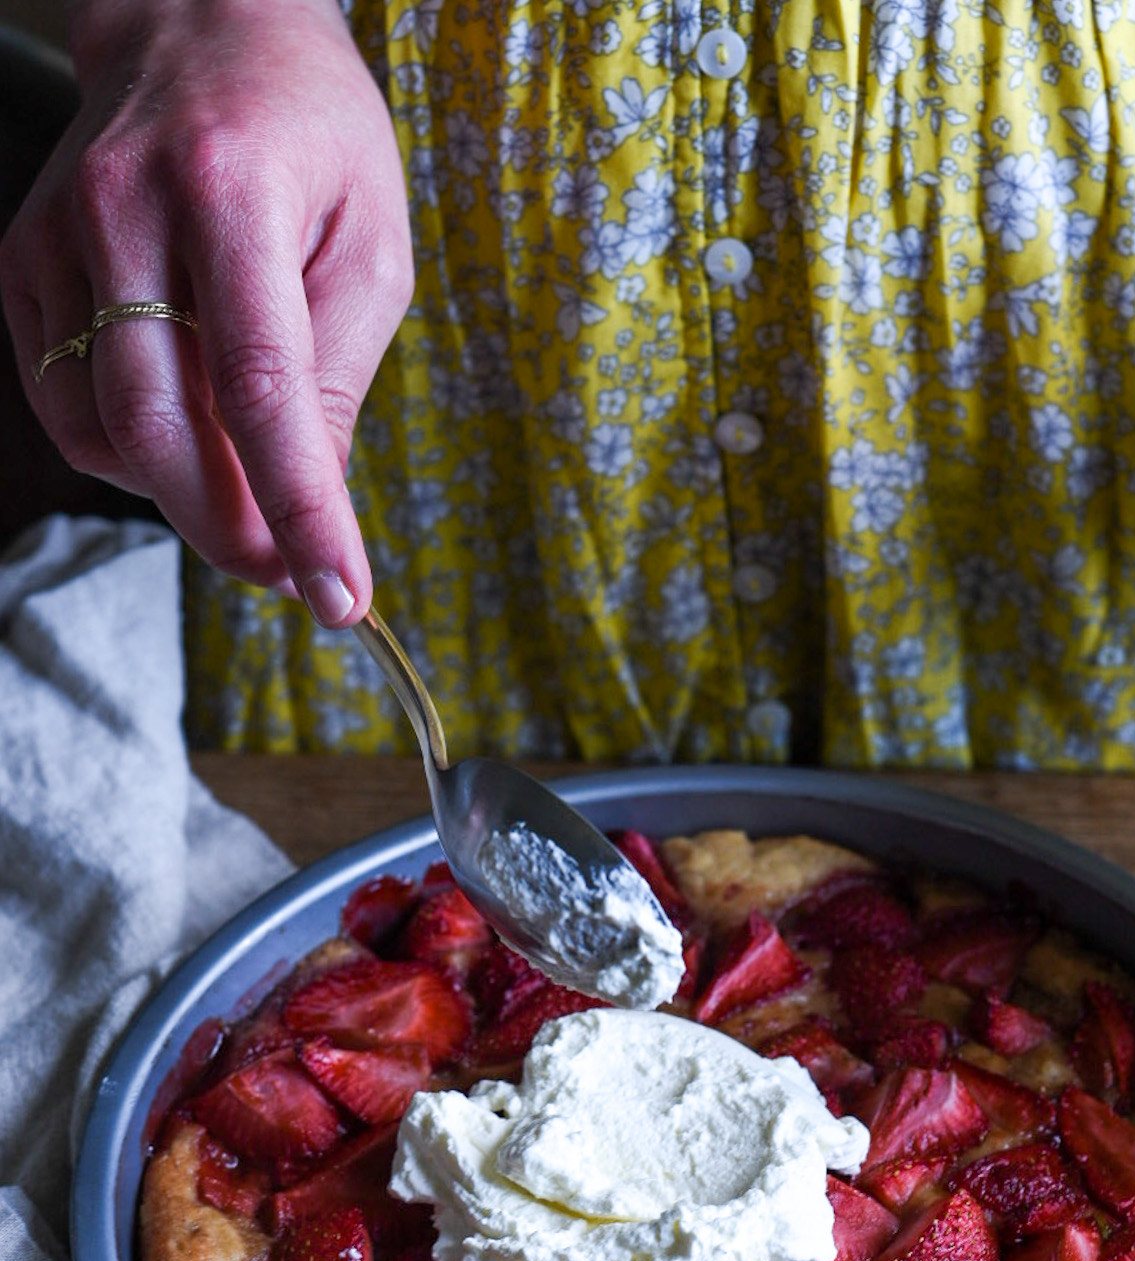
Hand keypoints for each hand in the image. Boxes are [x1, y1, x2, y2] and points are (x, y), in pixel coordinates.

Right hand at [0, 0, 412, 624]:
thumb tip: (312, 507)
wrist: (200, 25)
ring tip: (249, 493)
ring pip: (102, 430)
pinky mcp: (22, 260)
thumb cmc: (310, 137)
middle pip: (158, 427)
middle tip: (291, 576)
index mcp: (231, 191)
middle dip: (229, 531)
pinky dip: (130, 452)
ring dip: (180, 496)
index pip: (261, 388)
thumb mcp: (370, 245)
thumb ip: (337, 375)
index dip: (300, 510)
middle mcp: (126, 208)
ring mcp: (57, 234)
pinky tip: (187, 435)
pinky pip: (66, 403)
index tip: (339, 599)